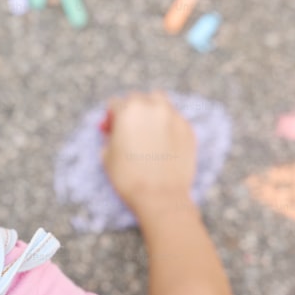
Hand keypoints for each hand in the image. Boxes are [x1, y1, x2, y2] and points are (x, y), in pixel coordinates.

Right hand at [101, 91, 196, 214]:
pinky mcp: (188, 128)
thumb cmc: (128, 177)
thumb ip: (110, 136)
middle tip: (129, 127)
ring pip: (160, 101)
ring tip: (148, 128)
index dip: (111, 116)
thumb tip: (115, 132)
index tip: (111, 128)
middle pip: (138, 98)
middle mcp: (151, 108)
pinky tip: (163, 142)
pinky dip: (168, 124)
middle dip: (131, 109)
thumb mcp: (106, 154)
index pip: (115, 103)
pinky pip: (175, 118)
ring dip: (152, 109)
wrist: (159, 196)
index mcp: (127, 111)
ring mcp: (173, 116)